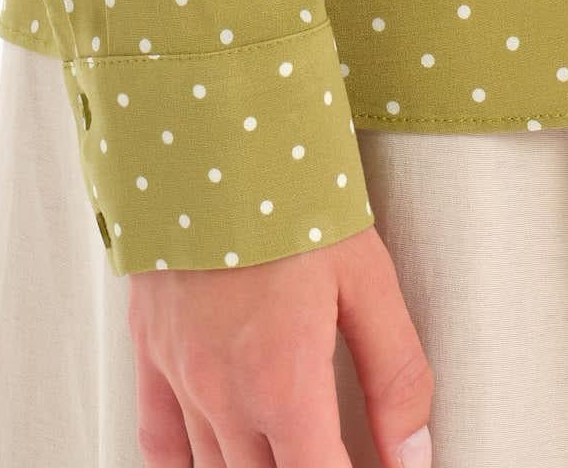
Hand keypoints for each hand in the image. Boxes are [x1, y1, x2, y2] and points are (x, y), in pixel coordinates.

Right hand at [129, 221, 433, 467]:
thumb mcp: (367, 279)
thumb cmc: (289, 192)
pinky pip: (159, 444)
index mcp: (284, 384)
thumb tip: (414, 454)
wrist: (207, 132)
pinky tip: (219, 460)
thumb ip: (396, 376)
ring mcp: (182, 378)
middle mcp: (226, 396)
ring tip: (289, 450)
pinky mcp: (152, 352)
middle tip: (335, 451)